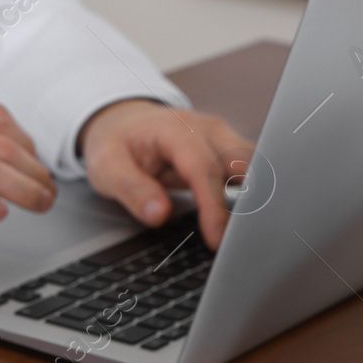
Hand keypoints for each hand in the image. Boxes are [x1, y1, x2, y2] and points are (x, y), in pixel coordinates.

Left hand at [78, 99, 253, 249]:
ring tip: (248, 234)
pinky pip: (249, 172)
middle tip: (243, 240)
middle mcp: (208, 129)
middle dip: (249, 200)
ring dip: (255, 197)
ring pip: (255, 167)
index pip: (205, 170)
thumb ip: (132, 190)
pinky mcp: (228, 151)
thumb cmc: (115, 143)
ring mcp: (222, 138)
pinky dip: (252, 194)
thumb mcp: (106, 167)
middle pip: (243, 164)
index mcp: (177, 129)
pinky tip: (247, 220)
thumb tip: (158, 215)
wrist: (122, 123)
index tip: (216, 238)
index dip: (213, 206)